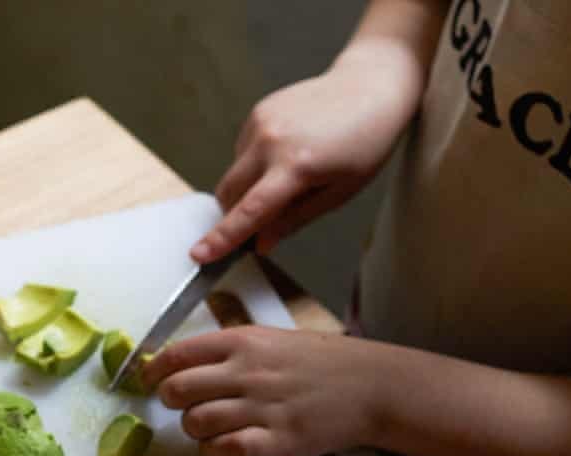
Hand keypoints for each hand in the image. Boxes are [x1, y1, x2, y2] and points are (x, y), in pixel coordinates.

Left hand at [146, 327, 388, 455]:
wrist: (370, 385)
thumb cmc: (320, 361)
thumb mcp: (272, 339)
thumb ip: (229, 349)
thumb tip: (180, 361)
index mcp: (243, 342)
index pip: (177, 355)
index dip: (153, 371)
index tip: (149, 381)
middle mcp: (248, 372)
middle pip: (177, 390)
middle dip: (169, 402)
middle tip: (180, 406)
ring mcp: (262, 407)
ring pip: (196, 423)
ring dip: (193, 429)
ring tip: (208, 427)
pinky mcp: (277, 440)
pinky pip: (225, 449)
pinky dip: (214, 450)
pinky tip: (224, 445)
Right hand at [190, 47, 421, 262]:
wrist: (370, 85)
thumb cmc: (366, 141)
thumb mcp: (340, 192)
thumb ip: (295, 219)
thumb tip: (262, 243)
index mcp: (297, 166)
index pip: (250, 211)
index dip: (223, 238)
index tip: (200, 254)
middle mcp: (271, 141)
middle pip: (229, 193)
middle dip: (235, 213)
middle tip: (265, 219)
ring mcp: (261, 122)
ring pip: (235, 173)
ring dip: (249, 187)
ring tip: (291, 174)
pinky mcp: (258, 111)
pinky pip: (242, 152)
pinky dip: (255, 164)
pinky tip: (287, 153)